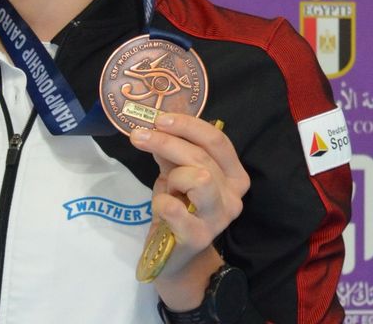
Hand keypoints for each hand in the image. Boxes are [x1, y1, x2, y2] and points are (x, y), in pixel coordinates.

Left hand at [130, 115, 249, 309]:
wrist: (173, 255)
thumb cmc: (178, 209)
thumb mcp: (176, 175)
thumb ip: (171, 152)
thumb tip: (155, 124)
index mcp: (234, 176)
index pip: (218, 141)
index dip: (188, 126)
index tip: (159, 118)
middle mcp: (234, 197)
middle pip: (202, 157)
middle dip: (166, 142)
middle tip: (138, 136)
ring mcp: (219, 219)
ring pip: (199, 178)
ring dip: (174, 176)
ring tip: (166, 187)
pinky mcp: (199, 236)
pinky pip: (175, 208)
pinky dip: (162, 201)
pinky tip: (161, 206)